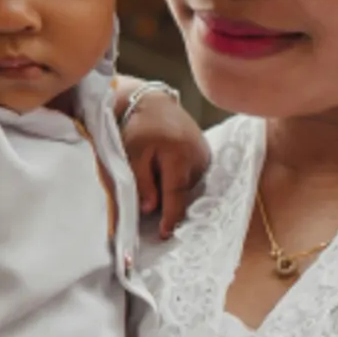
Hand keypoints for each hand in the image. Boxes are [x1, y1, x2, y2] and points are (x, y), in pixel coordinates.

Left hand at [121, 87, 208, 239]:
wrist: (152, 102)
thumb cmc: (138, 128)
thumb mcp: (132, 155)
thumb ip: (142, 183)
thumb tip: (151, 209)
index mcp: (178, 156)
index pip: (175, 195)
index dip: (170, 217)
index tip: (165, 235)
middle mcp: (198, 157)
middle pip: (181, 192)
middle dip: (167, 202)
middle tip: (150, 204)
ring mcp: (204, 155)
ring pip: (187, 186)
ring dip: (172, 190)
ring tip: (155, 177)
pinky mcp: (205, 154)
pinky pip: (191, 176)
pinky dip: (178, 180)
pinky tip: (165, 173)